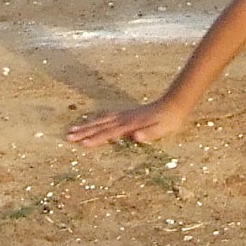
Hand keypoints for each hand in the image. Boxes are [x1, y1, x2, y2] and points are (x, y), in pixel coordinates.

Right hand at [67, 98, 190, 147]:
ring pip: (103, 119)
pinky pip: (108, 116)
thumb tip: (135, 137)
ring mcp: (126, 114)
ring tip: (73, 129)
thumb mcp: (163, 129)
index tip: (81, 143)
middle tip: (68, 136)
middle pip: (102, 125)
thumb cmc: (170, 119)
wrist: (177, 101)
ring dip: (88, 124)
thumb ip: (149, 134)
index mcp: (132, 124)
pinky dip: (97, 119)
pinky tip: (93, 121)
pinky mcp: (129, 113)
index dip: (96, 138)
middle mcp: (126, 118)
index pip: (111, 133)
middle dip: (85, 131)